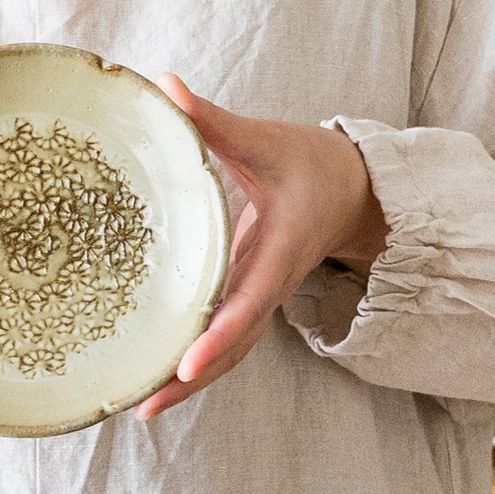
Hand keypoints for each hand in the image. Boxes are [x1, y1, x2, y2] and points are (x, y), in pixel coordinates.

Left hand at [133, 74, 387, 422]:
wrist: (353, 189)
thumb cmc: (310, 162)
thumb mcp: (265, 138)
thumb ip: (213, 121)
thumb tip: (164, 85)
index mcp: (281, 249)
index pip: (249, 301)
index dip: (219, 334)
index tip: (188, 364)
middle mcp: (272, 285)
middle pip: (234, 346)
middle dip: (193, 380)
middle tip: (145, 406)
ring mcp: (262, 298)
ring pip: (230, 354)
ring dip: (190, 384)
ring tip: (141, 408)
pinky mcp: (251, 301)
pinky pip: (226, 343)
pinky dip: (195, 366)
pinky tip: (157, 380)